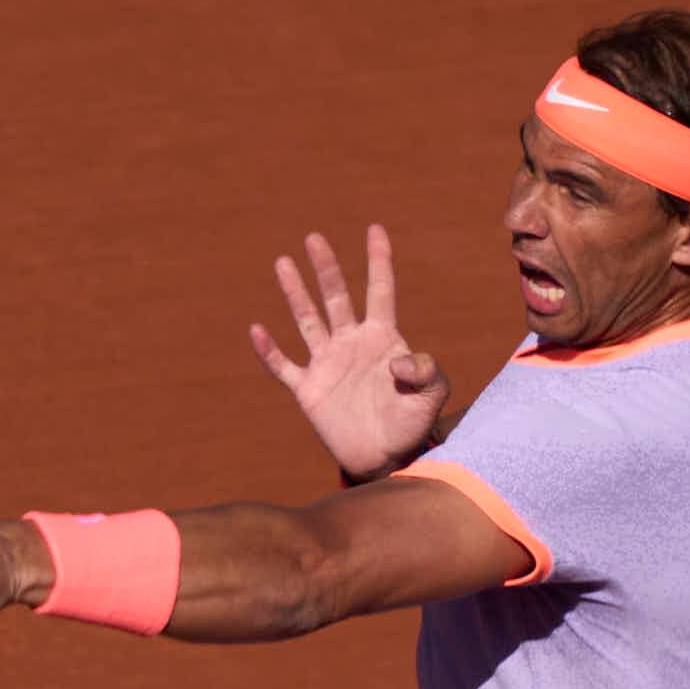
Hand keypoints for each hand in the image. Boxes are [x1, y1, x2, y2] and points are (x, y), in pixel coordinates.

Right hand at [249, 225, 447, 482]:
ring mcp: (327, 363)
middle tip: (315, 239)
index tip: (375, 230)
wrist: (385, 458)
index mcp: (382, 338)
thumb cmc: (412, 423)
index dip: (378, 260)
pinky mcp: (308, 389)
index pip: (380, 291)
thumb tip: (397, 361)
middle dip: (326, 268)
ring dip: (296, 293)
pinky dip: (269, 351)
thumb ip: (426, 372)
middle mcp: (351, 343)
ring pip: (307, 320)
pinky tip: (257, 330)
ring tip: (283, 263)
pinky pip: (284, 366)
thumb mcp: (432, 396)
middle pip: (336, 297)